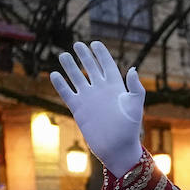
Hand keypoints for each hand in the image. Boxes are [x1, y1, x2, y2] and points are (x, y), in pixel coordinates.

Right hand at [50, 41, 145, 177]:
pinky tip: (54, 74)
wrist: (116, 147)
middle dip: (85, 56)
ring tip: (64, 55)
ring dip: (70, 67)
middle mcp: (101, 90)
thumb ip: (135, 87)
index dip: (101, 54)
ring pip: (77, 78)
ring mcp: (88, 98)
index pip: (107, 65)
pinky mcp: (78, 108)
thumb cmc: (129, 128)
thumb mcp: (135, 105)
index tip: (95, 43)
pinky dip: (60, 84)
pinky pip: (67, 93)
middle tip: (77, 44)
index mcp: (116, 87)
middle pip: (91, 68)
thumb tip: (132, 69)